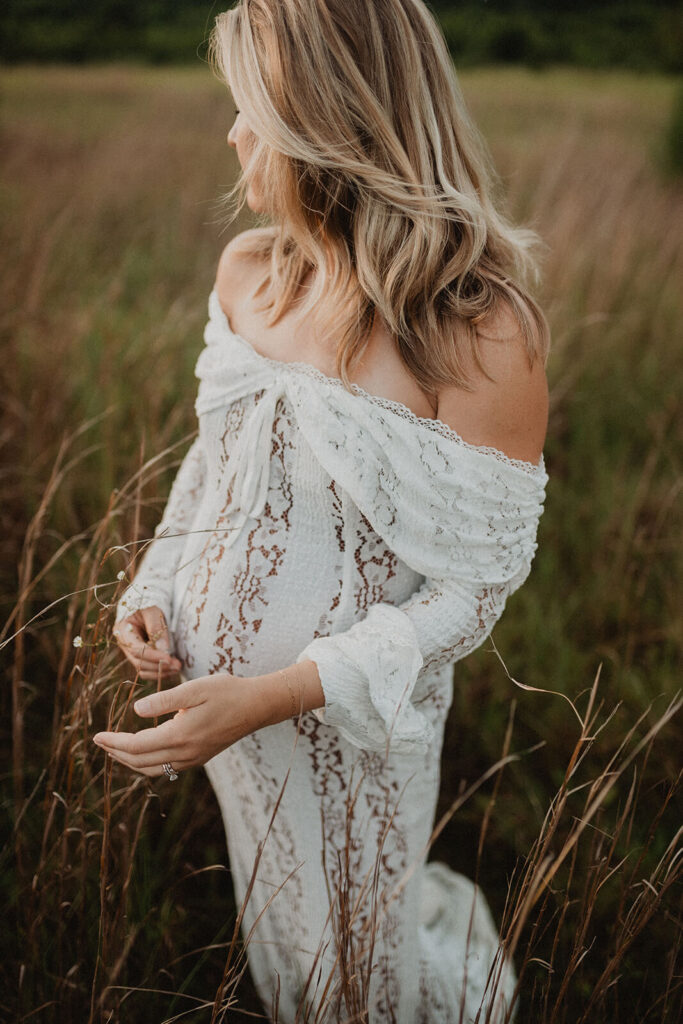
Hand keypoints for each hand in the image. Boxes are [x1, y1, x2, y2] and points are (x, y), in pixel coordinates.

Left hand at [92, 672, 264, 776]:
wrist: (257, 706)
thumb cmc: (227, 691)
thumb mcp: (195, 688)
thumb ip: (164, 700)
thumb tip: (135, 710)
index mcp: (181, 735)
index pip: (137, 746)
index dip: (114, 742)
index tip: (97, 736)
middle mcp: (186, 753)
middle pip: (141, 762)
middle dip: (117, 753)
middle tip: (100, 742)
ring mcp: (194, 759)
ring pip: (153, 769)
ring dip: (130, 762)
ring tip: (115, 749)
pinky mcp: (200, 758)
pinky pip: (166, 768)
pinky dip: (147, 763)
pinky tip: (143, 751)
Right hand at [112, 606, 181, 680]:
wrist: (147, 604)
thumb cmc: (149, 603)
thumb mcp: (153, 610)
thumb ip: (156, 628)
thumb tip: (163, 650)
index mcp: (123, 631)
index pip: (136, 649)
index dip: (153, 656)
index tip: (170, 659)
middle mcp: (125, 644)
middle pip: (139, 662)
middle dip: (159, 666)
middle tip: (178, 666)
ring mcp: (131, 652)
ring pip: (143, 669)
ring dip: (160, 672)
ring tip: (178, 668)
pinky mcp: (140, 656)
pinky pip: (148, 669)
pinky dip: (159, 672)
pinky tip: (172, 668)